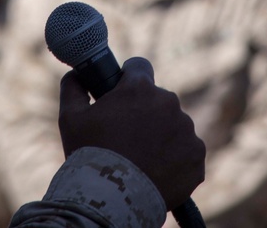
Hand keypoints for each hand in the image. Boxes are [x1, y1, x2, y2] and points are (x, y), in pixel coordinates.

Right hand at [58, 56, 205, 209]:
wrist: (112, 200)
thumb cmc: (89, 155)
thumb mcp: (70, 118)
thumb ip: (73, 88)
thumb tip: (75, 75)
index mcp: (139, 88)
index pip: (139, 67)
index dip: (128, 79)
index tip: (123, 93)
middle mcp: (168, 103)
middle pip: (157, 101)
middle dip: (145, 114)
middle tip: (126, 137)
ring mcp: (186, 130)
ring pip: (174, 126)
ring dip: (161, 137)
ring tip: (140, 160)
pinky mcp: (196, 156)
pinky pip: (187, 152)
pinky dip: (175, 160)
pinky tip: (156, 173)